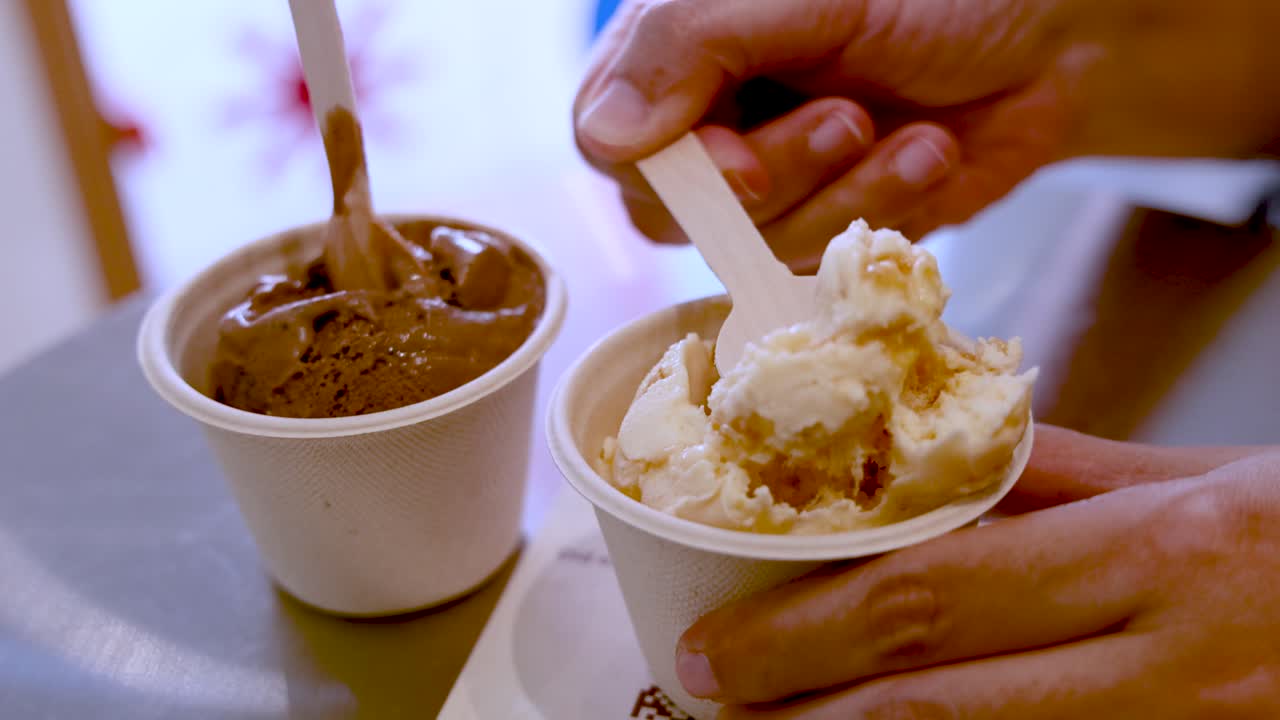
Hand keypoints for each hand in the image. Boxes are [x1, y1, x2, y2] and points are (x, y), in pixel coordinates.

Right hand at [575, 0, 1279, 268]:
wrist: (1055, 32)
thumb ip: (689, 46)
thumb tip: (604, 134)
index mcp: (683, 54)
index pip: (613, 143)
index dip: (672, 173)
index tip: (745, 163)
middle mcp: (714, 123)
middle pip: (681, 214)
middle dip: (781, 179)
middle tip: (849, 118)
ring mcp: (776, 182)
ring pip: (759, 247)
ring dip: (848, 196)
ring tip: (916, 136)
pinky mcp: (834, 226)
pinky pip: (826, 266)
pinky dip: (887, 216)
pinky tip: (931, 160)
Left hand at [675, 425, 1279, 717]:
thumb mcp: (1203, 482)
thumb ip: (1060, 478)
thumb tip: (922, 463)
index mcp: (1165, 555)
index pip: (936, 595)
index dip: (805, 629)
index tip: (717, 647)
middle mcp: (1175, 665)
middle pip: (937, 700)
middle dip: (801, 707)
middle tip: (710, 699)